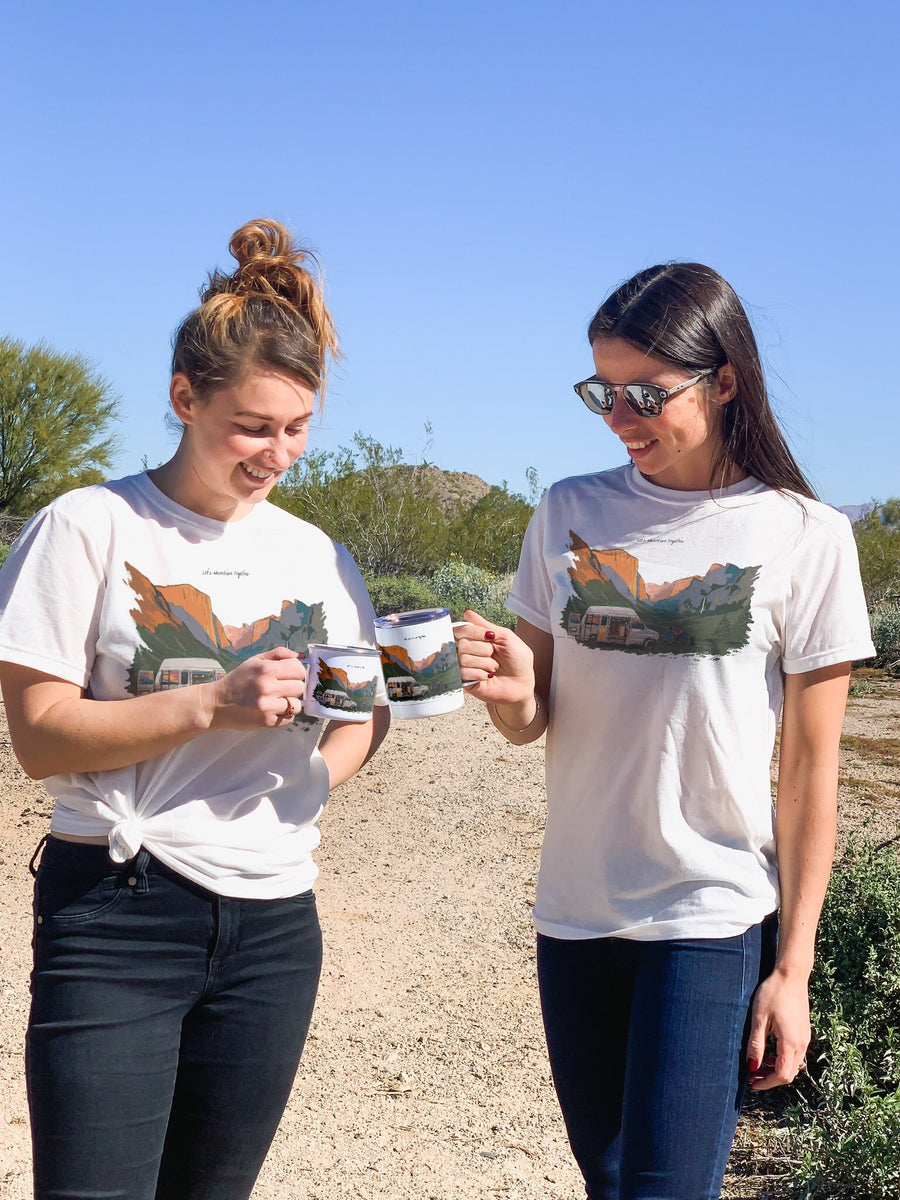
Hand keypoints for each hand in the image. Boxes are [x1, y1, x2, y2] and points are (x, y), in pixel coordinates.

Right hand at [203, 647, 306, 729]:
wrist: (217, 704)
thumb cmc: (237, 681)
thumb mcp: (255, 661)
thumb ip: (278, 654)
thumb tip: (300, 656)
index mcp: (266, 669)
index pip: (298, 669)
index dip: (295, 672)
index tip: (287, 675)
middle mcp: (268, 687)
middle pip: (299, 687)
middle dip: (292, 687)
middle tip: (279, 688)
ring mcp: (268, 706)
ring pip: (297, 704)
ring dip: (289, 703)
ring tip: (275, 700)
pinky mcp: (267, 722)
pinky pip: (290, 718)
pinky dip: (284, 715)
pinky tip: (271, 710)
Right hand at [453, 609, 534, 706]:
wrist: (523, 683)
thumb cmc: (518, 660)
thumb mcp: (506, 637)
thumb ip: (486, 626)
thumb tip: (468, 613)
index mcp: (477, 639)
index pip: (461, 629)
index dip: (474, 632)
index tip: (490, 636)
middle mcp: (468, 652)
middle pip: (462, 644)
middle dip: (483, 649)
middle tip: (494, 655)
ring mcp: (465, 667)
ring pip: (463, 659)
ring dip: (484, 663)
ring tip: (493, 668)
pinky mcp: (465, 682)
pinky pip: (463, 674)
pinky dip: (480, 674)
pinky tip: (488, 677)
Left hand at [746, 968, 810, 1090]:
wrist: (791, 975)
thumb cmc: (773, 993)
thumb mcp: (759, 1018)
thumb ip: (756, 1044)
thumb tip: (752, 1067)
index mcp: (791, 1042)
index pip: (782, 1075)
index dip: (767, 1083)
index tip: (752, 1084)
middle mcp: (802, 1044)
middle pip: (789, 1073)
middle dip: (771, 1079)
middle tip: (753, 1076)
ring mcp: (805, 1038)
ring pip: (794, 1065)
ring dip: (777, 1069)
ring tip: (759, 1064)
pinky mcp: (804, 1032)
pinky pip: (796, 1054)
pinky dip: (783, 1059)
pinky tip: (770, 1052)